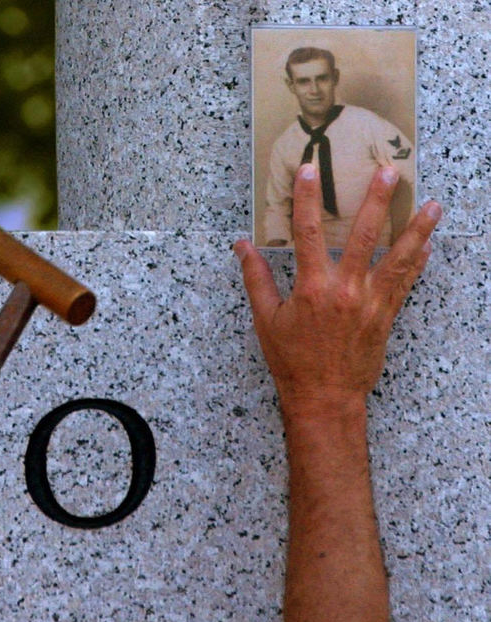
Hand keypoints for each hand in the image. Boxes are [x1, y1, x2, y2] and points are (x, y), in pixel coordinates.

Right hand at [236, 164, 441, 414]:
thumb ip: (256, 279)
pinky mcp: (386, 315)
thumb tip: (242, 247)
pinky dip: (417, 262)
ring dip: (417, 229)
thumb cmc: (292, 360)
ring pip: (398, 257)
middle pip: (365, 235)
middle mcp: (345, 289)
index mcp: (312, 287)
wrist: (324, 396)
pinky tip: (428, 243)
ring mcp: (370, 302)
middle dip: (377, 200)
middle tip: (390, 171)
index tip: (309, 170)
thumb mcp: (266, 319)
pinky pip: (406, 283)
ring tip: (432, 205)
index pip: (308, 232)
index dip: (306, 199)